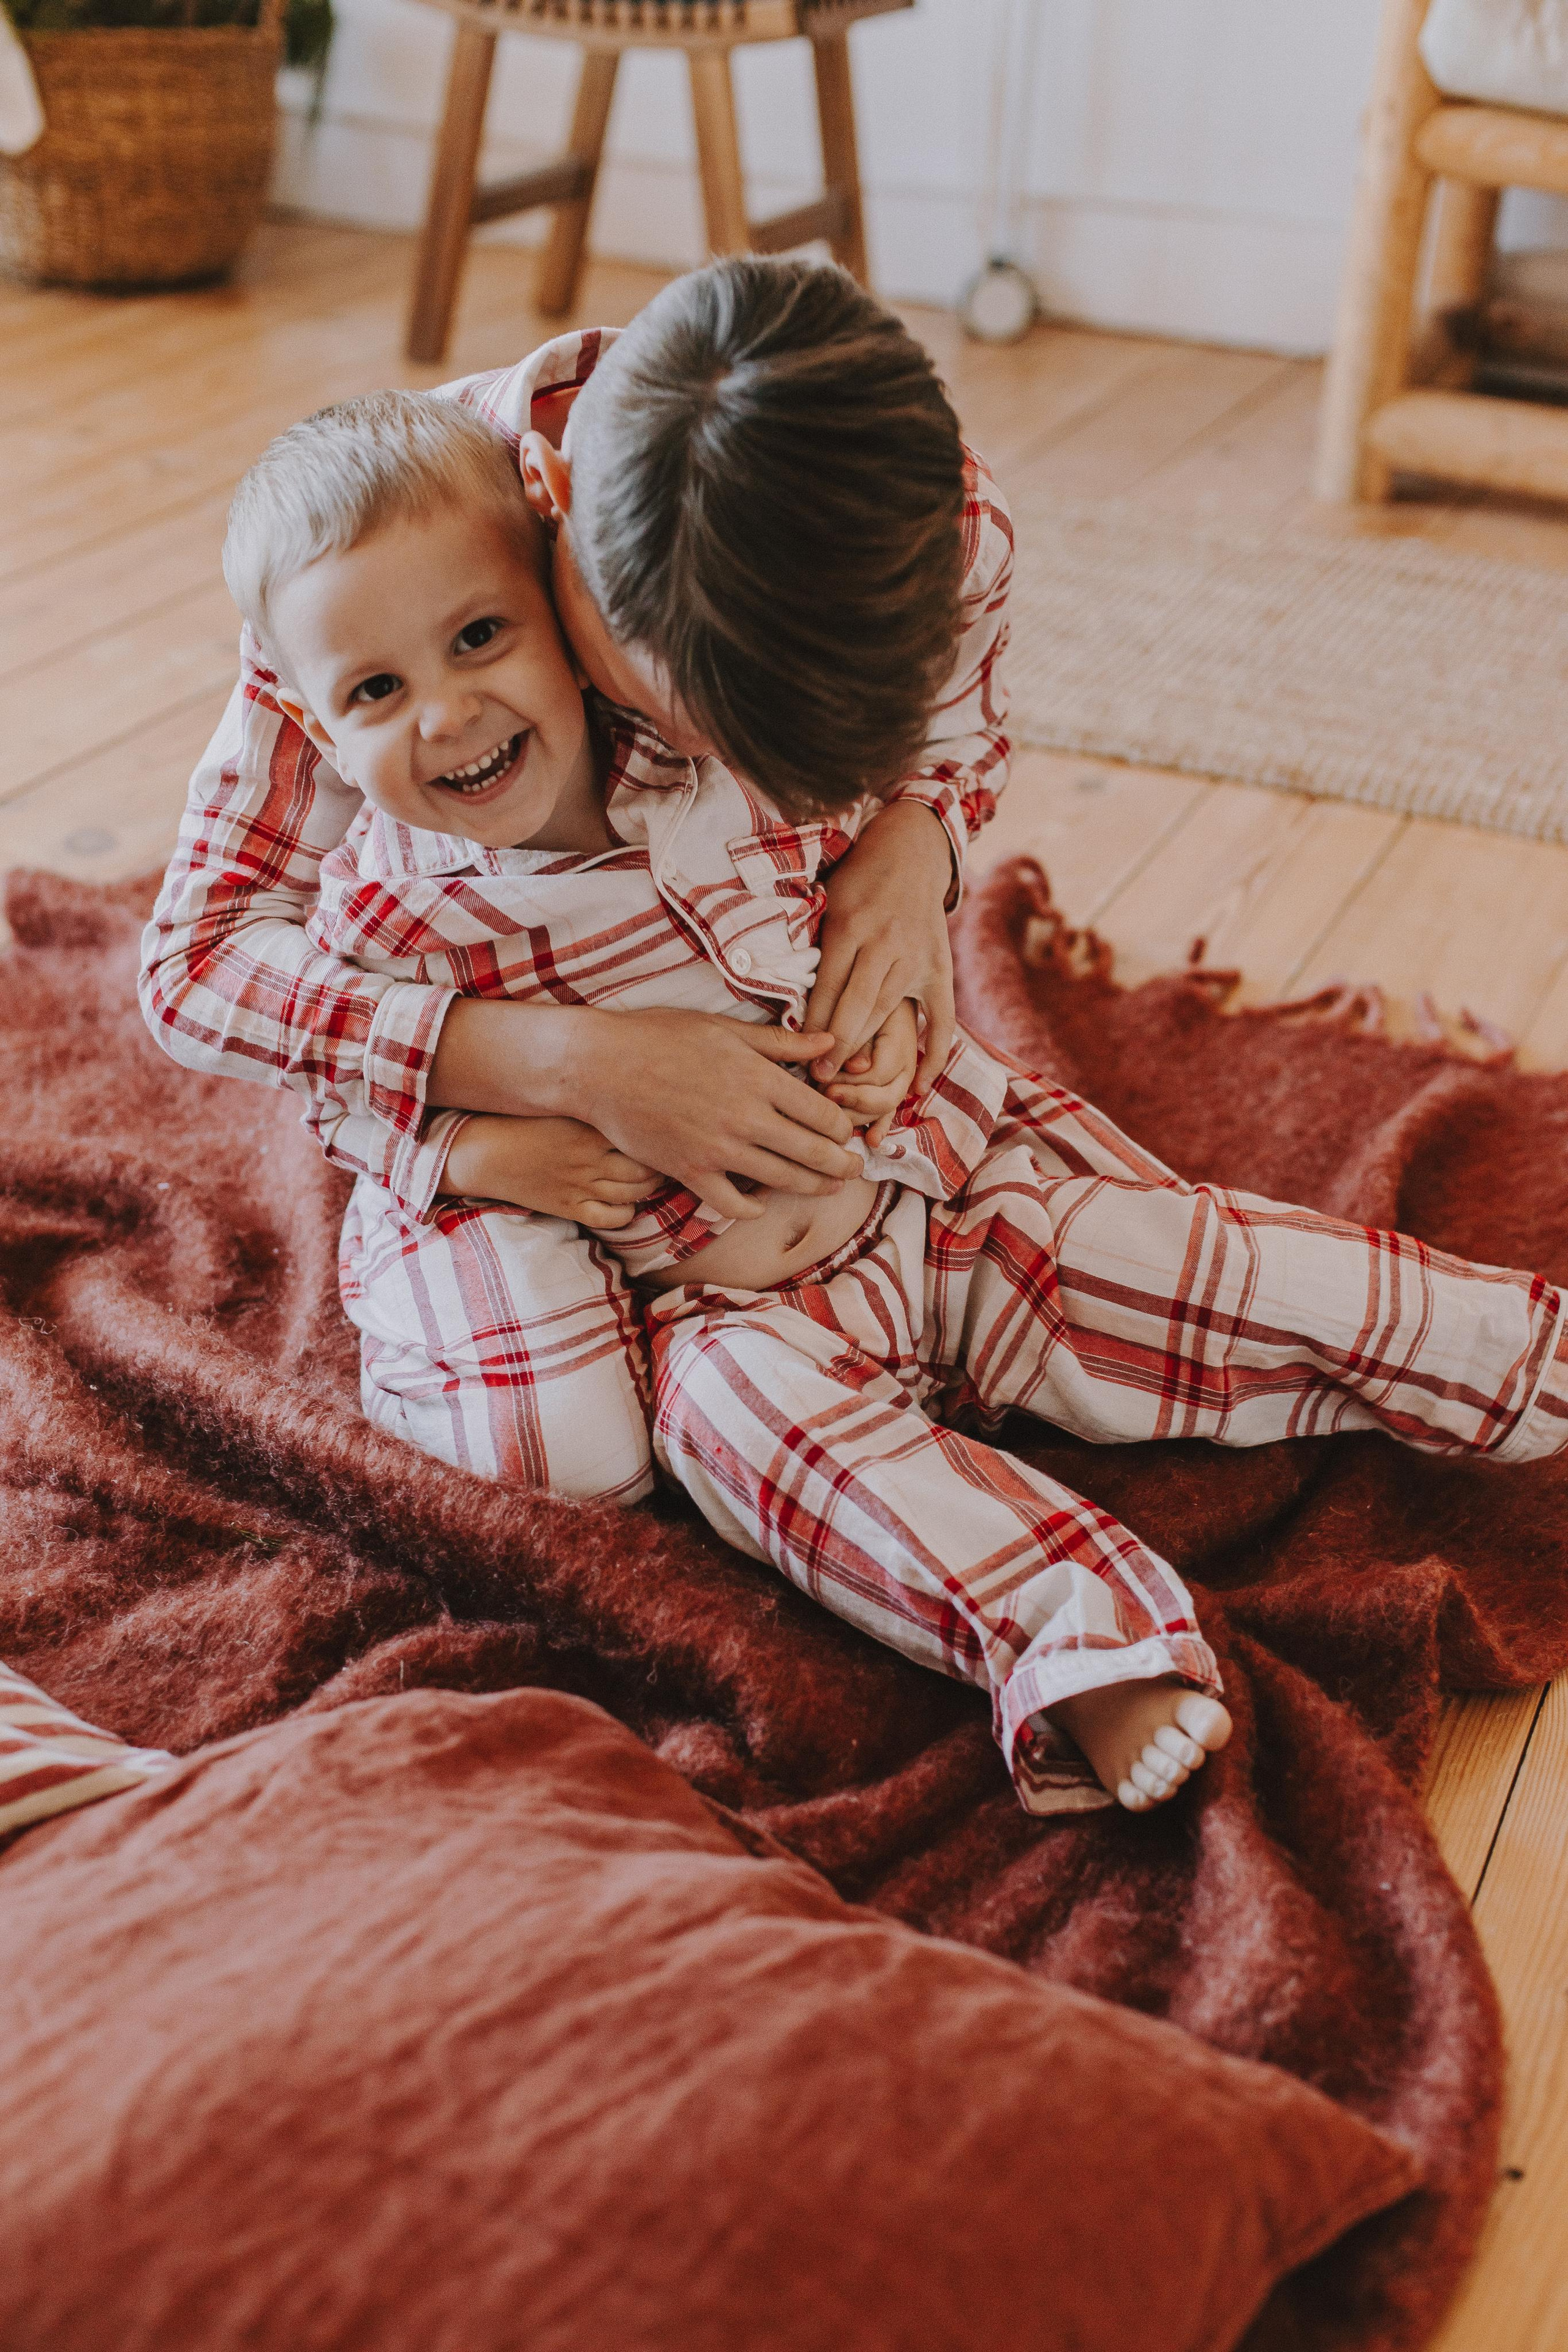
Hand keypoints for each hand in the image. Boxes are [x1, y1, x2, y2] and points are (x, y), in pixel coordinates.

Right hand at [428, 999, 861, 1225]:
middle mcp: (743, 1117)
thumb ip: (780, 1042)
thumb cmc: (659, 1037)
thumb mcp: (724, 1028)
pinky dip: (751, 1208)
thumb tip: (830, 1041)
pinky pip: (731, 1202)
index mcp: (757, 1078)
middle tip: (856, 1170)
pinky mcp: (688, 1171)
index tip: (849, 1131)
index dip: (844, 1127)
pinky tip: (761, 1204)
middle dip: (841, 1164)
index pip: (821, 1113)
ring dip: (812, 1187)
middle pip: (812, 1152)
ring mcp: (716, 1149)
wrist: (598, 1066)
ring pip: (781, 1179)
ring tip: (829, 1188)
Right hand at [441, 1114, 658, 1229]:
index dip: (663, 1137)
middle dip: (664, 1166)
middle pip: (646, 1168)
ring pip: (634, 1193)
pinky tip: (628, 1203)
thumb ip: (594, 1099)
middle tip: (671, 1159)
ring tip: (654, 1179)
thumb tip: (632, 1087)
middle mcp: (590, 1156)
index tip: (672, 1132)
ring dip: (651, 1189)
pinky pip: (612, 1218)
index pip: (642, 1135)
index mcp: (589, 1126)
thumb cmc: (521, 1120)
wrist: (482, 1151)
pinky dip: (628, 1213)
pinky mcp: (569, 1207)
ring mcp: (581, 1184)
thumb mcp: (560, 1103)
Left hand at [805, 799, 956, 1089]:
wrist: (911, 853)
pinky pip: (941, 1019)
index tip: (798, 1060)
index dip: (811, 1029)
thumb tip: (785, 997)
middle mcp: (884, 944)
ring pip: (887, 1015)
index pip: (826, 990)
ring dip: (865, 1051)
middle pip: (855, 1009)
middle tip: (816, 1081)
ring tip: (845, 1083)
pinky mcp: (939, 968)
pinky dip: (932, 1052)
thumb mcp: (826, 902)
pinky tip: (918, 1083)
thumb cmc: (857, 881)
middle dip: (834, 1049)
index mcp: (849, 927)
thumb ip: (813, 945)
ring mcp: (915, 958)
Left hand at [825, 999, 918, 1147]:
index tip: (822, 1079)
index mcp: (900, 1042)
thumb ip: (859, 1035)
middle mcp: (907, 1063)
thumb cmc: (865, 995)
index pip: (878, 1073)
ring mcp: (903, 1077)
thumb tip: (857, 1067)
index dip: (850, 1080)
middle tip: (827, 1095)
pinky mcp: (894, 1085)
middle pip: (886, 1096)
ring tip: (833, 1115)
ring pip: (886, 1107)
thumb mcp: (861, 1007)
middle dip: (855, 1101)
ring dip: (860, 1116)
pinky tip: (872, 1140)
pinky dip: (881, 1126)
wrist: (886, 987)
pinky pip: (890, 1110)